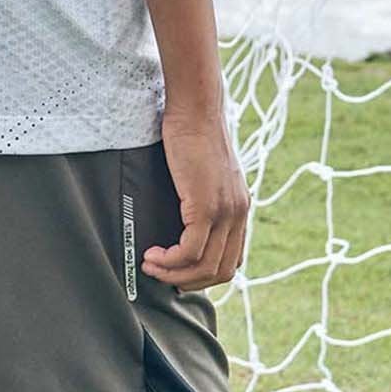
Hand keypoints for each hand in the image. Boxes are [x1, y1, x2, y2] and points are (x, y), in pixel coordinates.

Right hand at [141, 103, 250, 292]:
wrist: (195, 110)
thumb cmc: (191, 136)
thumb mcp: (204, 175)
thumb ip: (202, 199)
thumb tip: (181, 221)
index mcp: (239, 209)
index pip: (232, 261)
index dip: (204, 275)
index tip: (178, 271)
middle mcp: (238, 214)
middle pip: (221, 272)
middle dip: (188, 281)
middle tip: (161, 274)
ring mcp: (225, 212)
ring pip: (204, 266)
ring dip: (174, 273)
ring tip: (151, 265)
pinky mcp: (206, 206)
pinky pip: (190, 250)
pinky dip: (169, 260)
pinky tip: (152, 253)